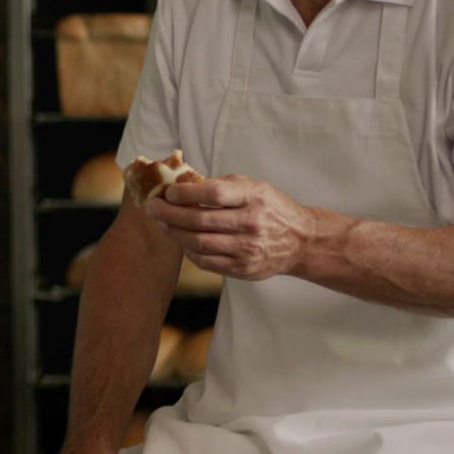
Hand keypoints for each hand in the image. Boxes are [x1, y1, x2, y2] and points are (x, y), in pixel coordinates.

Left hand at [146, 175, 326, 280]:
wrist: (301, 241)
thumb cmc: (270, 208)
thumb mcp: (254, 186)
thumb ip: (223, 184)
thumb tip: (184, 183)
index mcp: (255, 197)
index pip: (215, 194)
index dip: (187, 193)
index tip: (169, 193)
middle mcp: (252, 223)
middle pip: (201, 220)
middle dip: (170, 213)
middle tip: (152, 207)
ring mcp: (248, 249)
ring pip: (200, 243)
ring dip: (174, 233)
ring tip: (162, 223)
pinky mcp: (243, 269)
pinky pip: (207, 262)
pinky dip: (189, 251)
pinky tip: (181, 241)